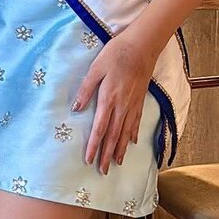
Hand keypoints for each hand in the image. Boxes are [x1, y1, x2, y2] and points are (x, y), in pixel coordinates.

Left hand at [72, 30, 154, 174]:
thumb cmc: (115, 55)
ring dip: (120, 149)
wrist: (141, 47)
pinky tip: (131, 143)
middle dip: (106, 154)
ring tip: (116, 163)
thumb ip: (86, 89)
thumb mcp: (95, 69)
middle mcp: (122, 107)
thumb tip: (77, 108)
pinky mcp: (140, 101)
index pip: (99, 128)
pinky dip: (133, 135)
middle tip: (102, 170)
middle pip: (113, 136)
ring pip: (125, 133)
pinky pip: (136, 123)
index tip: (89, 159)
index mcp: (108, 99)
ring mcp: (132, 105)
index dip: (94, 145)